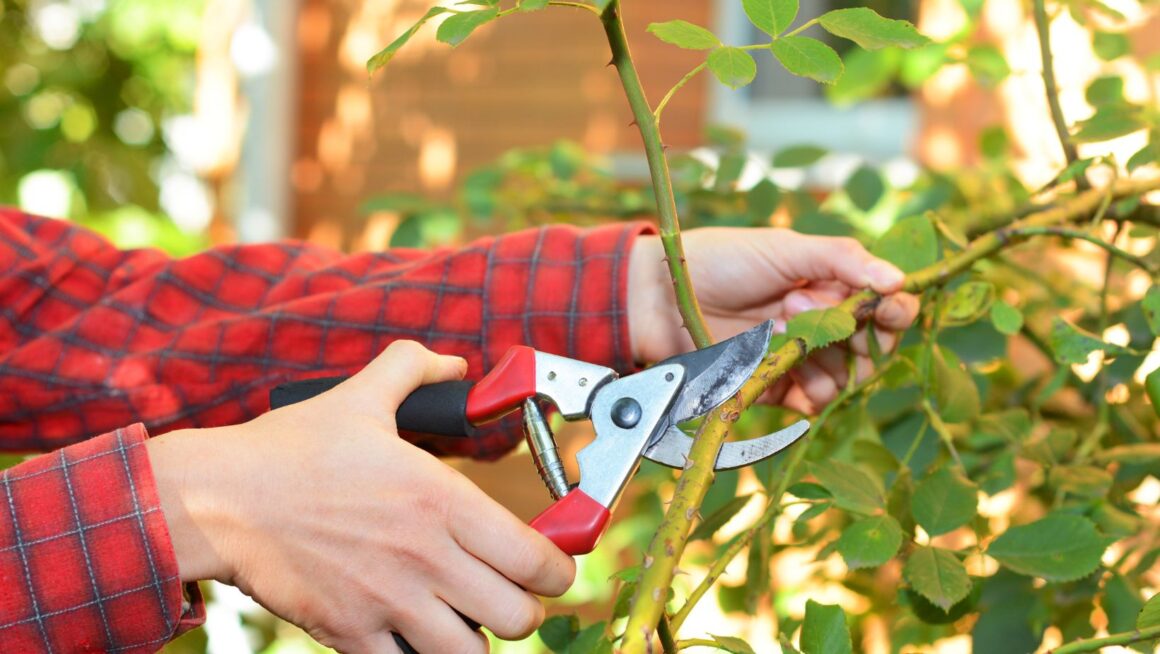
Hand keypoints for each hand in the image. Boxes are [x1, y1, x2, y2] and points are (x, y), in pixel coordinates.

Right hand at [147, 341, 574, 653]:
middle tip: (508, 593)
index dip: (558, 570)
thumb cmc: (291, 450)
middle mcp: (426, 557)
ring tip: (464, 619)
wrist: (218, 499)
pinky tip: (416, 635)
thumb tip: (454, 363)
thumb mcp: (360, 397)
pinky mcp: (350, 634)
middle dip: (523, 609)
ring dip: (477, 640)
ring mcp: (389, 601)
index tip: (552, 567)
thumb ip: (414, 368)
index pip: (537, 559)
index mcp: (441, 499)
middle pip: (518, 617)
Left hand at [628, 227, 919, 412]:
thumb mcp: (787, 248)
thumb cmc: (723, 260)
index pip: (885, 308)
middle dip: (854, 333)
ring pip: (845, 378)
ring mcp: (800, 358)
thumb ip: (843, 259)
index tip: (890, 308)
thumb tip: (899, 280)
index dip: (895, 311)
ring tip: (779, 324)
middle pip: (871, 349)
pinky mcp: (776, 386)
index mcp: (831, 286)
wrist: (663, 296)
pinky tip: (783, 363)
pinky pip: (812, 401)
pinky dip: (808, 389)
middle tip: (802, 304)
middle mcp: (822, 324)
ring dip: (823, 355)